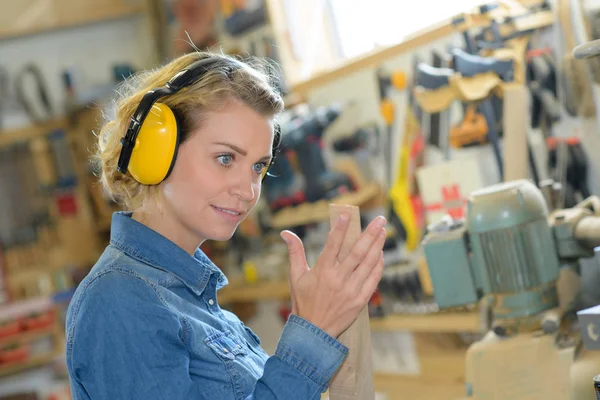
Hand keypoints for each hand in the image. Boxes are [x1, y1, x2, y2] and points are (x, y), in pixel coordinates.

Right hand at [280, 214, 386, 338]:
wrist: (314, 332)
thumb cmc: (303, 301)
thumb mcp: (295, 276)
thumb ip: (294, 252)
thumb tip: (285, 233)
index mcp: (322, 271)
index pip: (333, 244)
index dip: (340, 228)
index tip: (347, 214)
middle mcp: (338, 278)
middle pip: (358, 251)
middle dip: (370, 233)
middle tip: (380, 219)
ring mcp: (351, 289)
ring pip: (368, 263)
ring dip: (378, 246)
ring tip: (383, 232)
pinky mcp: (361, 300)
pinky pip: (373, 279)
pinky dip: (378, 265)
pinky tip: (380, 254)